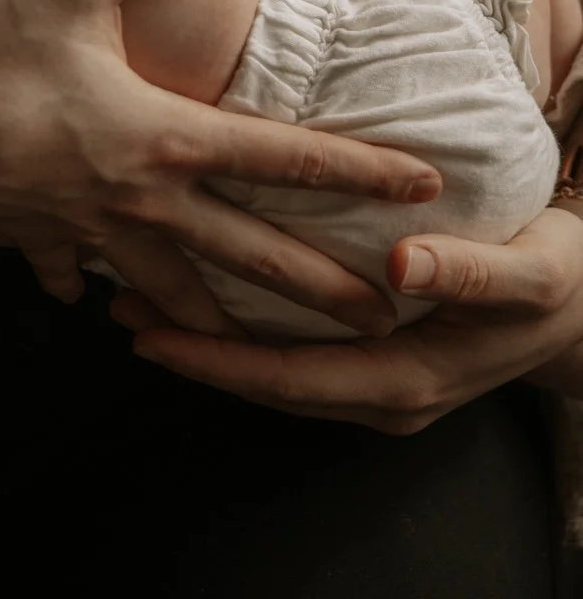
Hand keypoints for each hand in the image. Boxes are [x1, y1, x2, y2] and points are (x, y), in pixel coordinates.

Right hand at [0, 0, 443, 338]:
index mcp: (162, 138)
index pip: (283, 157)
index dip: (359, 169)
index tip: (423, 188)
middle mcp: (140, 200)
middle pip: (250, 254)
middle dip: (321, 287)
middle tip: (384, 315)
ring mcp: (90, 232)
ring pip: (174, 288)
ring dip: (223, 318)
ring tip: (263, 347)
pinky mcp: (39, 241)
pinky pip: (78, 274)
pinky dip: (93, 287)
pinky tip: (96, 299)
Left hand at [126, 203, 582, 431]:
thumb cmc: (558, 278)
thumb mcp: (528, 270)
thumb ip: (470, 268)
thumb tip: (405, 264)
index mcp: (405, 379)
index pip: (289, 380)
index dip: (217, 361)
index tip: (153, 334)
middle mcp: (382, 396)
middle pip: (267, 386)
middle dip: (193, 354)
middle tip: (121, 314)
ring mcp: (379, 386)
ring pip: (277, 376)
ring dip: (211, 345)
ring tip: (141, 305)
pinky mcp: (377, 363)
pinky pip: (298, 359)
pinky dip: (246, 335)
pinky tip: (210, 297)